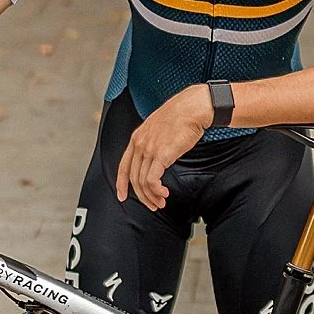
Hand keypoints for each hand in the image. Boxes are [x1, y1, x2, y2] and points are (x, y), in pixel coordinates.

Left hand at [116, 88, 211, 209]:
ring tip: (161, 202)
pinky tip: (164, 193)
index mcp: (137, 138)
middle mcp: (140, 144)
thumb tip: (157, 158)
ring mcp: (149, 149)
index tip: (122, 196)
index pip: (123, 166)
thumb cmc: (181, 116)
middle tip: (152, 204)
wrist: (193, 108)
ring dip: (152, 196)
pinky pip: (152, 180)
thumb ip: (153, 142)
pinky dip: (156, 191)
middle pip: (134, 178)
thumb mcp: (159, 128)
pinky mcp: (161, 155)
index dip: (121, 183)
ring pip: (143, 182)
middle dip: (142, 196)